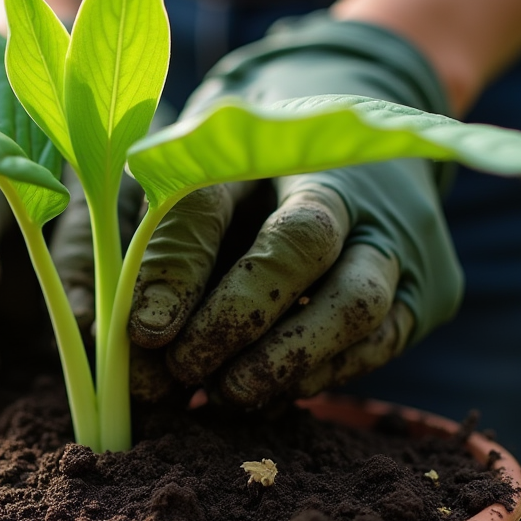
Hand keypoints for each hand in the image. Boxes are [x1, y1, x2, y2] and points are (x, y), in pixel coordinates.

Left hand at [124, 13, 463, 408]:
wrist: (359, 125)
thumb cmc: (242, 166)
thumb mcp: (177, 179)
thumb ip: (124, 244)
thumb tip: (90, 329)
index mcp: (256, 140)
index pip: (211, 203)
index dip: (174, 272)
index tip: (143, 333)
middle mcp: (338, 178)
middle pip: (295, 246)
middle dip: (232, 320)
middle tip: (183, 372)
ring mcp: (396, 232)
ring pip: (354, 302)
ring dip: (282, 362)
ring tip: (225, 395)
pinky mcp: (430, 286)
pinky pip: (380, 342)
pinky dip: (323, 376)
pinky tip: (270, 394)